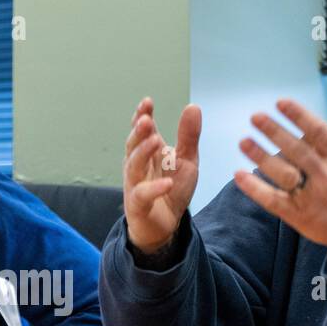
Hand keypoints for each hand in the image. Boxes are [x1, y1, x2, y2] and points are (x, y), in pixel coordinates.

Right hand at [122, 98, 201, 252]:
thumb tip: (193, 106)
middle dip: (139, 132)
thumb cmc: (172, 187)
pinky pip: (143, 195)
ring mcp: (135, 184)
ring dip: (143, 153)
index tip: (147, 102)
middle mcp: (137, 165)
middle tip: (147, 120)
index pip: (143, 131)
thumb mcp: (186, 159)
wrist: (166, 223)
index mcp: (148, 152)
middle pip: (134, 145)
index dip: (142, 116)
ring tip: (156, 142)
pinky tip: (167, 183)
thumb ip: (188, 135)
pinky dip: (155, 189)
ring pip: (133, 166)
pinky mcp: (138, 205)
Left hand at [233, 87, 326, 255]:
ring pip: (284, 175)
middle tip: (255, 117)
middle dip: (275, 132)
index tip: (280, 102)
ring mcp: (312, 196)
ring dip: (262, 158)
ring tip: (244, 142)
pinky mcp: (299, 214)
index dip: (299, 116)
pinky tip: (240, 175)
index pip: (319, 132)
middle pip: (298, 151)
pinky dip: (255, 189)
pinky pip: (274, 200)